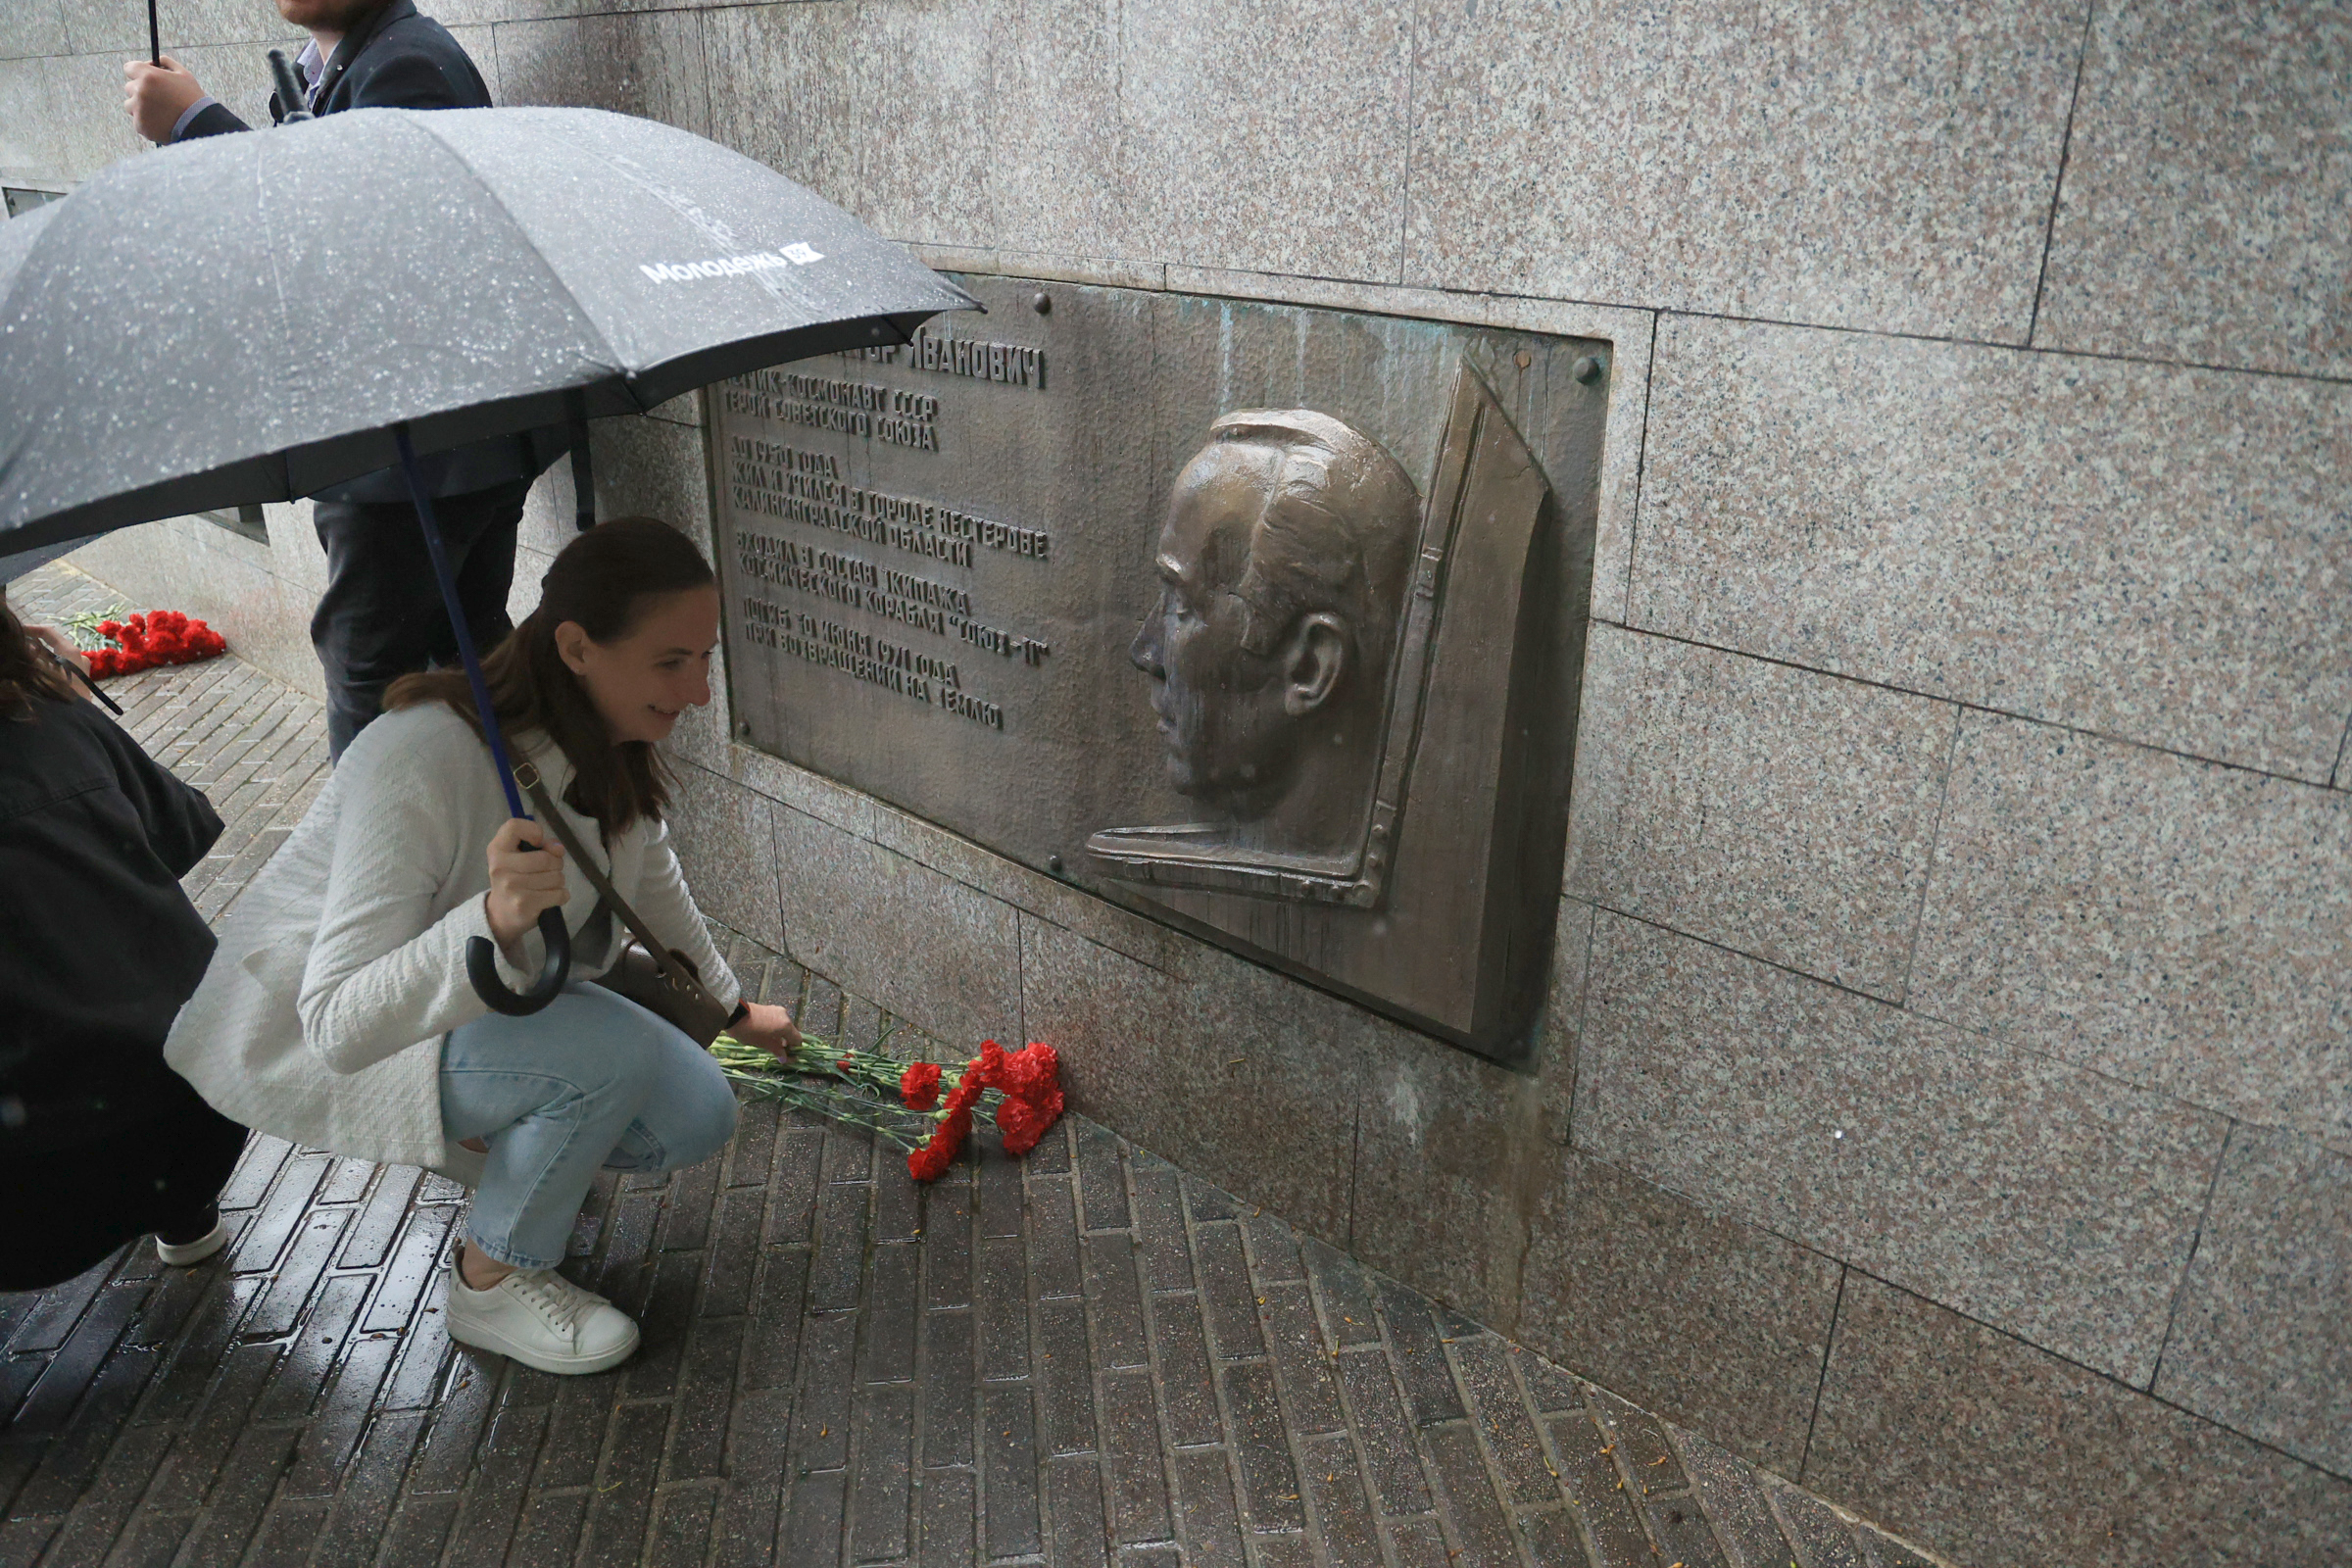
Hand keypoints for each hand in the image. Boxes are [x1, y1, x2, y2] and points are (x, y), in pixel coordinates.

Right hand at [20, 626, 96, 701]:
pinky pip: (61, 663)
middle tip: (19, 644)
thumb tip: (27, 645)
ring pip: (56, 653)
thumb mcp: (42, 672)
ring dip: (40, 653)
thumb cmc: (60, 692)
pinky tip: (36, 667)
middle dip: (35, 642)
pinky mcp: (80, 674)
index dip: (32, 629)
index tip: (19, 631)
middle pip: (53, 642)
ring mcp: (81, 664)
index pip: (49, 632)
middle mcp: (78, 654)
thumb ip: (33, 657)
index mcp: (71, 651)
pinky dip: (48, 662)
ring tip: (24, 655)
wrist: (78, 713)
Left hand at [124, 56, 205, 143]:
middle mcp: (140, 91)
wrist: (200, 126)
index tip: (145, 78)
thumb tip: (153, 61)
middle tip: (158, 99)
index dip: (138, 72)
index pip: (129, 68)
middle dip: (141, 91)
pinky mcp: (140, 125)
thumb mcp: (184, 75)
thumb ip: (166, 63)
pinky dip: (146, 122)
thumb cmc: (193, 99)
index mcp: (149, 76)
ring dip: (140, 107)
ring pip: (130, 105)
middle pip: (129, 87)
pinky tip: (161, 122)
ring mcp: (138, 109)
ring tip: (160, 112)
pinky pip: (137, 120)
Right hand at [482, 818, 566, 963]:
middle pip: (546, 858)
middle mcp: (500, 867)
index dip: (533, 831)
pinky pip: (559, 894)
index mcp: (496, 849)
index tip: (537, 843)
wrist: (501, 914)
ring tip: (545, 885)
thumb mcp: (519, 856)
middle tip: (547, 870)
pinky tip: (549, 897)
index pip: (514, 826)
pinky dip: (561, 895)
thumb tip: (558, 848)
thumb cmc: (514, 878)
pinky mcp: (524, 905)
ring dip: (558, 881)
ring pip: (556, 877)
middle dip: (555, 863)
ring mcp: (512, 887)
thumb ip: (541, 845)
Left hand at [729, 1001, 800, 1059]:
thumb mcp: (764, 1043)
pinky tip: (766, 1033)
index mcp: (786, 1025)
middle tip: (778, 1051)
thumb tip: (785, 1059)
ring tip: (770, 1042)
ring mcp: (777, 1010)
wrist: (735, 1014)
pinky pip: (777, 1020)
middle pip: (791, 1032)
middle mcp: (785, 1016)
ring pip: (783, 1026)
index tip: (787, 1056)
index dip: (794, 1049)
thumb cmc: (751, 1032)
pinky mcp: (769, 1008)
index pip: (797, 1040)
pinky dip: (775, 1028)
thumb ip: (777, 1050)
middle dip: (786, 1042)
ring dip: (780, 1035)